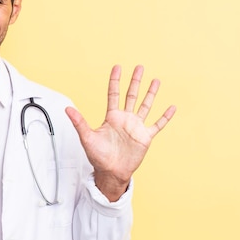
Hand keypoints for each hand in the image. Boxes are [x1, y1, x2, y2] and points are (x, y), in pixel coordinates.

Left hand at [65, 65, 175, 200]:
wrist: (111, 172)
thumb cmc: (98, 156)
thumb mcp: (87, 137)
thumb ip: (79, 122)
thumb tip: (67, 109)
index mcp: (111, 117)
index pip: (113, 94)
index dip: (115, 81)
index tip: (118, 67)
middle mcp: (125, 119)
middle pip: (131, 95)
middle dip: (135, 81)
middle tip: (139, 67)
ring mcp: (136, 127)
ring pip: (145, 106)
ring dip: (151, 94)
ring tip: (156, 81)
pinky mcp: (145, 137)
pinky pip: (157, 124)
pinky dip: (165, 116)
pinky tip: (172, 107)